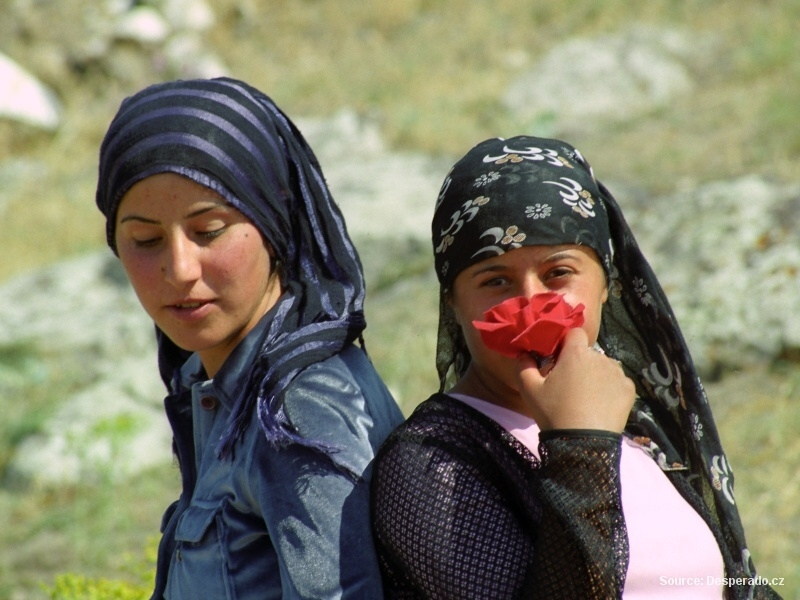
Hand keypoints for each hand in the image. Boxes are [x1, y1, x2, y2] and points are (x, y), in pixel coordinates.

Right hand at [516, 328, 634, 432]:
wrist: (583, 444)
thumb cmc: (554, 413)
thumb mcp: (529, 390)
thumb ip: (523, 365)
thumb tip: (523, 353)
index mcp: (576, 353)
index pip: (574, 333)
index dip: (566, 344)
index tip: (559, 360)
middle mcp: (600, 358)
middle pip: (588, 353)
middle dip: (580, 363)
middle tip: (569, 384)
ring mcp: (617, 374)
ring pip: (604, 366)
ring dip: (596, 375)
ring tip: (586, 397)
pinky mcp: (629, 389)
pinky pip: (617, 382)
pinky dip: (610, 389)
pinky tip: (600, 404)